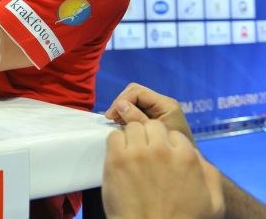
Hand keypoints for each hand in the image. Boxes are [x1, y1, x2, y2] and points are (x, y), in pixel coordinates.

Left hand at [102, 120, 223, 218]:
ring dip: (132, 138)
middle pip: (152, 126)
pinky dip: (116, 143)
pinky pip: (113, 136)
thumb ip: (210, 175)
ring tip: (132, 155)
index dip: (167, 145)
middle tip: (145, 154)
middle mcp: (162, 150)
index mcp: (186, 157)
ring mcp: (137, 153)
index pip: (173, 134)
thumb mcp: (213, 202)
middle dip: (150, 137)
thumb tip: (197, 156)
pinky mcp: (116, 159)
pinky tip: (120, 157)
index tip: (161, 156)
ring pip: (132, 127)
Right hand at [104, 82, 193, 144]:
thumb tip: (120, 106)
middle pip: (135, 93)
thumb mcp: (151, 135)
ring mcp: (159, 109)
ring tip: (116, 123)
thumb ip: (136, 119)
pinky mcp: (155, 116)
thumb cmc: (171, 153)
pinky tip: (122, 125)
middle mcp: (163, 103)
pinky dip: (127, 115)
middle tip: (112, 119)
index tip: (111, 117)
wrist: (187, 170)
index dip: (121, 101)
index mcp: (166, 104)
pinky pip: (137, 109)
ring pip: (134, 100)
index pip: (137, 92)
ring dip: (123, 109)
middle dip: (121, 103)